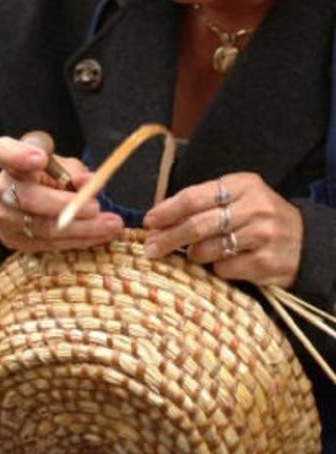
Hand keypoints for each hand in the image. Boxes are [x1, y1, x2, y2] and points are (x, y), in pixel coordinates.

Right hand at [0, 136, 123, 251]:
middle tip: (95, 207)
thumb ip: (74, 171)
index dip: (19, 155)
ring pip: (43, 227)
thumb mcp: (62, 165)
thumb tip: (88, 183)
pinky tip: (100, 235)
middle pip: (29, 198)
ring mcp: (4, 217)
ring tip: (111, 224)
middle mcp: (0, 188)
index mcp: (7, 159)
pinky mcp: (13, 240)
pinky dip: (78, 240)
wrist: (30, 198)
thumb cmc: (49, 175)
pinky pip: (49, 244)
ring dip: (82, 228)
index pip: (2, 152)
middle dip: (66, 205)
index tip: (41, 158)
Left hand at [143, 172, 302, 288]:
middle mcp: (254, 207)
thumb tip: (158, 219)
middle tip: (150, 249)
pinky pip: (225, 269)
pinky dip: (217, 268)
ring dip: (193, 255)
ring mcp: (262, 235)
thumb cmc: (260, 218)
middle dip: (168, 238)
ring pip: (208, 249)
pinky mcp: (266, 262)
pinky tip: (223, 264)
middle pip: (197, 225)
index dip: (167, 211)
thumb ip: (203, 203)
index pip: (194, 197)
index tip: (149, 222)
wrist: (305, 242)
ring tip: (193, 255)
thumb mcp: (238, 198)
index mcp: (242, 184)